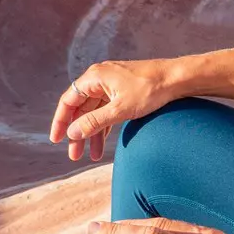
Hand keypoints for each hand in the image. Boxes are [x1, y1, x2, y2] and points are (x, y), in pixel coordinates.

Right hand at [50, 60, 175, 161]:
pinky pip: (107, 111)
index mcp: (95, 77)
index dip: (61, 121)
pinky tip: (103, 145)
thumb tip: (72, 133)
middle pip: (81, 108)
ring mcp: (112, 84)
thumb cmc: (150, 90)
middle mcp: (100, 78)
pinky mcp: (123, 91)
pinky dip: (104, 127)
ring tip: (92, 156)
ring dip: (92, 133)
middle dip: (77, 133)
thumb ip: (94, 122)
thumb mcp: (119, 110)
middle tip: (74, 155)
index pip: (68, 101)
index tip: (57, 140)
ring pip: (94, 112)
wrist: (177, 79)